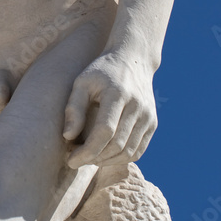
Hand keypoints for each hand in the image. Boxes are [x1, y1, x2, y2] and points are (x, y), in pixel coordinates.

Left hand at [63, 53, 156, 168]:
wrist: (133, 59)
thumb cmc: (102, 72)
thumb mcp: (82, 82)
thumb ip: (73, 108)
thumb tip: (68, 137)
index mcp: (118, 93)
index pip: (105, 131)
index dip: (87, 150)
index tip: (71, 160)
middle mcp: (137, 106)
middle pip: (117, 145)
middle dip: (94, 158)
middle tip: (77, 159)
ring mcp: (148, 116)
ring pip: (129, 152)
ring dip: (107, 161)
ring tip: (89, 157)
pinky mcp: (152, 123)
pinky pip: (138, 151)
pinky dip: (120, 159)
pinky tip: (105, 156)